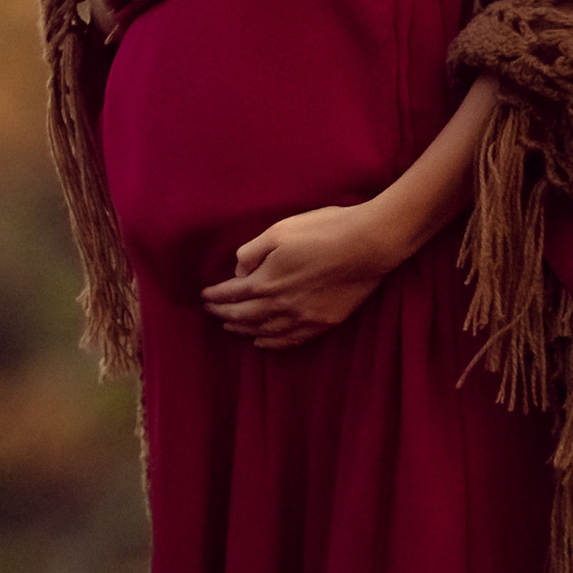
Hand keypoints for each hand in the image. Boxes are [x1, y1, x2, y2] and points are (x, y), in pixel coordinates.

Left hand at [203, 195, 424, 350]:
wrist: (368, 244)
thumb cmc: (324, 230)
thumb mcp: (280, 231)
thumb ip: (252, 252)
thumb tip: (238, 271)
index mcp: (267, 281)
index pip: (232, 294)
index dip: (215, 296)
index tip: (203, 296)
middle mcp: (281, 305)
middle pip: (244, 316)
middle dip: (224, 314)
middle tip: (211, 312)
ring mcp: (304, 317)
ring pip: (264, 331)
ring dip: (243, 330)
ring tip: (230, 327)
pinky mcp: (324, 322)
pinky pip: (290, 339)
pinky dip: (272, 342)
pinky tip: (262, 341)